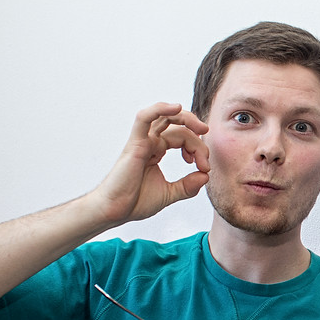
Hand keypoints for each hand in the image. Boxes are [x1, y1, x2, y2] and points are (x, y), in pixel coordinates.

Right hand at [89, 103, 210, 225]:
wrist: (114, 211)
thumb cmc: (135, 202)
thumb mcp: (169, 194)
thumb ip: (188, 186)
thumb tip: (205, 176)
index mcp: (157, 150)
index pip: (184, 138)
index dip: (199, 149)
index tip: (204, 169)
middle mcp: (150, 142)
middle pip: (179, 126)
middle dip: (198, 136)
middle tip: (205, 157)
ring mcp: (142, 141)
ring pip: (166, 117)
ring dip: (187, 118)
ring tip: (202, 129)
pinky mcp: (135, 144)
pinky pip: (144, 118)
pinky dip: (160, 109)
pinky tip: (177, 107)